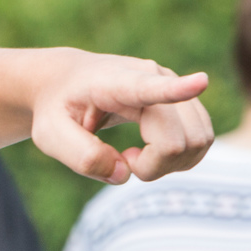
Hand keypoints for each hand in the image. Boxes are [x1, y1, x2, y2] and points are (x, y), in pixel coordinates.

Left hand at [28, 51, 213, 183]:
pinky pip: (201, 141)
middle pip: (178, 140)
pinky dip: (176, 159)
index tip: (201, 82)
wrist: (66, 81)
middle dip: (153, 167)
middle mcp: (154, 76)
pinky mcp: (186, 101)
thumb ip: (81, 156)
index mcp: (115, 82)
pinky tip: (147, 151)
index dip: (178, 89)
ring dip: (167, 164)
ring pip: (197, 142)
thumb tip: (124, 173)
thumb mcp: (50, 134)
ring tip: (130, 155)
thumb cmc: (57, 107)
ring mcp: (175, 86)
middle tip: (121, 160)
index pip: (149, 88)